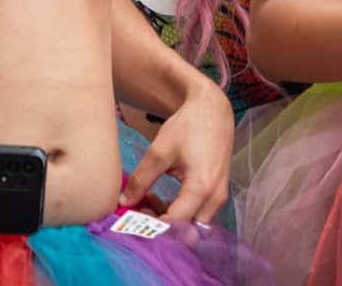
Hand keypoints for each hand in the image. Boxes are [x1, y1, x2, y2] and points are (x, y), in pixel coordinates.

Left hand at [119, 77, 232, 222]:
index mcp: (201, 187)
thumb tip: (123, 202)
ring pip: (192, 225)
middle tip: (139, 215)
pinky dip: (177, 212)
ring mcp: (218, 196)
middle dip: (161, 229)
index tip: (131, 222)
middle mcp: (214, 198)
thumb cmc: (188, 126)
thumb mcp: (159, 151)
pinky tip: (158, 198)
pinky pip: (197, 214)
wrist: (213, 109)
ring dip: (168, 221)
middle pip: (187, 232)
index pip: (175, 224)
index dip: (152, 227)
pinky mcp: (216, 193)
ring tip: (146, 202)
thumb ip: (141, 180)